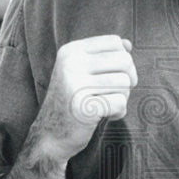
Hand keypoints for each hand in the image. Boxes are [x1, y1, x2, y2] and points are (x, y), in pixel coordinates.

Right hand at [35, 35, 137, 161]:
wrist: (50, 135)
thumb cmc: (73, 101)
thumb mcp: (82, 72)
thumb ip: (104, 56)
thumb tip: (128, 44)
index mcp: (70, 51)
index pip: (114, 42)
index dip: (123, 59)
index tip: (114, 74)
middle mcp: (71, 64)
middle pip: (124, 60)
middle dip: (128, 78)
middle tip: (115, 92)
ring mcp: (76, 85)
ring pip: (125, 82)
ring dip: (123, 97)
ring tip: (106, 104)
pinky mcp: (85, 107)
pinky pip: (121, 103)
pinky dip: (119, 112)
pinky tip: (106, 116)